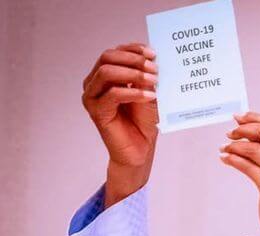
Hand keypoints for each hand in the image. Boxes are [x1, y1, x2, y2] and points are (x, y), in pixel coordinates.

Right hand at [81, 42, 158, 207]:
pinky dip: (133, 92)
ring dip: (132, 73)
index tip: (153, 53)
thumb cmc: (143, 121)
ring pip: (106, 72)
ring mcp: (92, 96)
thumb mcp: (148, 93)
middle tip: (154, 67)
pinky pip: (112, 94)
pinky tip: (150, 96)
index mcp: (105, 75)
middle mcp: (94, 83)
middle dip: (133, 59)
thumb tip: (150, 59)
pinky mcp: (96, 111)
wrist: (140, 149)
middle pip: (107, 57)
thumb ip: (145, 77)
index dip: (133, 49)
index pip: (115, 52)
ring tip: (153, 80)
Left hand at [220, 112, 259, 235]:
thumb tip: (249, 129)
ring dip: (234, 146)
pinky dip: (232, 159)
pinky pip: (246, 166)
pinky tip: (226, 158)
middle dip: (244, 129)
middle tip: (230, 132)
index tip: (240, 117)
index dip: (256, 118)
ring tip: (225, 147)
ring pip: (253, 149)